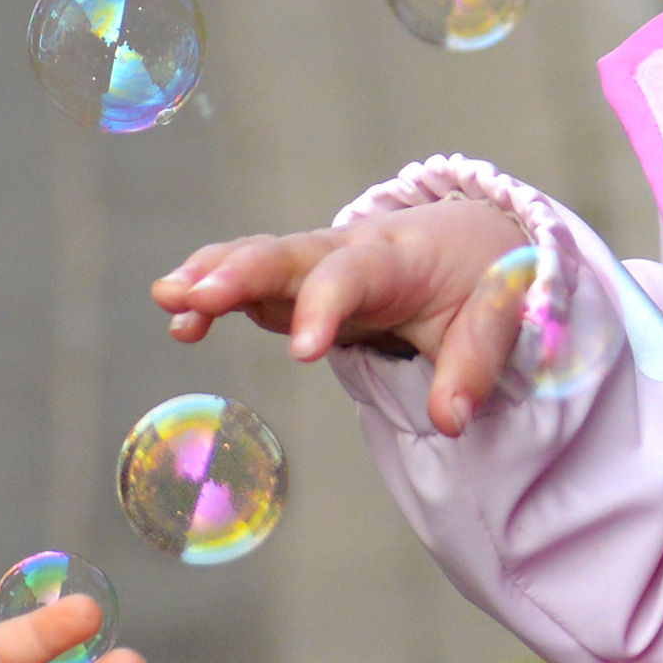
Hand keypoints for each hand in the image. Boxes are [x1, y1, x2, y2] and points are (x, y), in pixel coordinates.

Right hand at [150, 195, 531, 434]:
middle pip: (286, 253)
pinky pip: (247, 280)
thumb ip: (474, 366)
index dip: (324, 307)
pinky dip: (210, 291)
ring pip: (256, 257)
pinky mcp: (294, 281)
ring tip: (168, 299)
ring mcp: (313, 263)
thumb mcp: (494, 319)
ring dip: (210, 274)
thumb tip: (449, 421)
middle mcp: (345, 250)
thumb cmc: (478, 280)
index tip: (301, 352)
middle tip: (193, 296)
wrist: (466, 241)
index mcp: (394, 258)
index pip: (352, 275)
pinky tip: (178, 320)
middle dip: (239, 273)